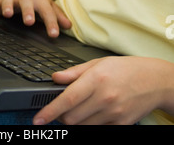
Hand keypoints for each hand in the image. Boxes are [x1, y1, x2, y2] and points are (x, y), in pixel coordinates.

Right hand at [0, 0, 70, 37]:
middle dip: (28, 13)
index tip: (53, 34)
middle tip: (29, 22)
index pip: (47, 13)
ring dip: (8, 6)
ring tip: (7, 13)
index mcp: (41, 2)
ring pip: (10, 2)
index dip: (51, 23)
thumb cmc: (39, 0)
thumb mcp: (50, 7)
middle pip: (28, 6)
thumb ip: (58, 17)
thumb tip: (69, 26)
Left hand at [33, 56, 173, 124]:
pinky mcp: (121, 124)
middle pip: (71, 118)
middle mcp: (104, 98)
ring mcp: (113, 113)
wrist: (154, 80)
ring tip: (80, 109)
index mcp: (96, 79)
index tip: (38, 119)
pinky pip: (98, 130)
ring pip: (82, 127)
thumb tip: (55, 78)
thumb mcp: (98, 62)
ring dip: (75, 121)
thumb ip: (74, 72)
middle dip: (61, 116)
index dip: (49, 111)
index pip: (67, 99)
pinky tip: (94, 114)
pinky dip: (90, 125)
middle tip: (62, 108)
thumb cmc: (126, 69)